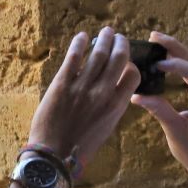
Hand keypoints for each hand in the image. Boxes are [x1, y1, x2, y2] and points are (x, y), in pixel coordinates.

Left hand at [28, 27, 141, 168]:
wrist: (54, 155)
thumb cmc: (80, 147)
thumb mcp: (106, 128)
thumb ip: (112, 107)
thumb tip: (115, 90)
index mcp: (116, 106)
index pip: (133, 75)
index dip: (131, 63)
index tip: (126, 59)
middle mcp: (103, 93)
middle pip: (118, 59)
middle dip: (120, 43)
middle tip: (118, 36)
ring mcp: (82, 87)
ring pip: (98, 54)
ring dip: (103, 39)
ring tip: (105, 32)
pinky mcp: (62, 84)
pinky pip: (74, 57)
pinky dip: (79, 43)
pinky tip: (82, 37)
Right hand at [131, 31, 187, 187]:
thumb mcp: (175, 131)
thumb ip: (159, 111)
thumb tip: (137, 95)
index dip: (175, 64)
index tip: (156, 63)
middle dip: (175, 48)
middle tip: (154, 37)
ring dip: (177, 54)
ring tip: (157, 44)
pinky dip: (180, 66)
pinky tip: (166, 63)